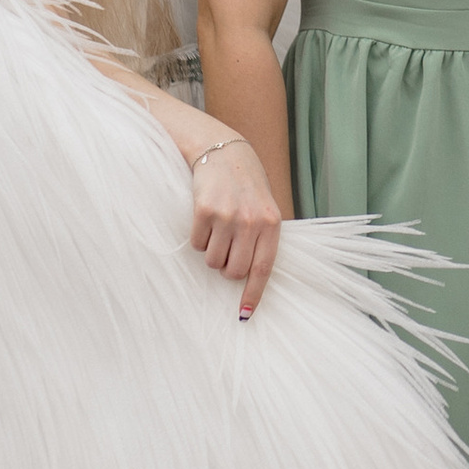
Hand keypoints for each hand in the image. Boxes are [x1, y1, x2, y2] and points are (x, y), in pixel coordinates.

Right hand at [191, 139, 282, 316]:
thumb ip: (262, 240)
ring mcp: (228, 216)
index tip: (244, 314)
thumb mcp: (265, 209)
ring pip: (213, 261)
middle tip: (227, 249)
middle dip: (227, 268)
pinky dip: (199, 238)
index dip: (252, 294)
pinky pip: (197, 244)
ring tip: (218, 230)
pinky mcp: (204, 211)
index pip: (263, 269)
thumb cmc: (246, 187)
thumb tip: (250, 279)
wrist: (224, 153)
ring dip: (212, 253)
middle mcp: (251, 222)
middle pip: (234, 271)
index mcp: (271, 224)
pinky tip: (206, 219)